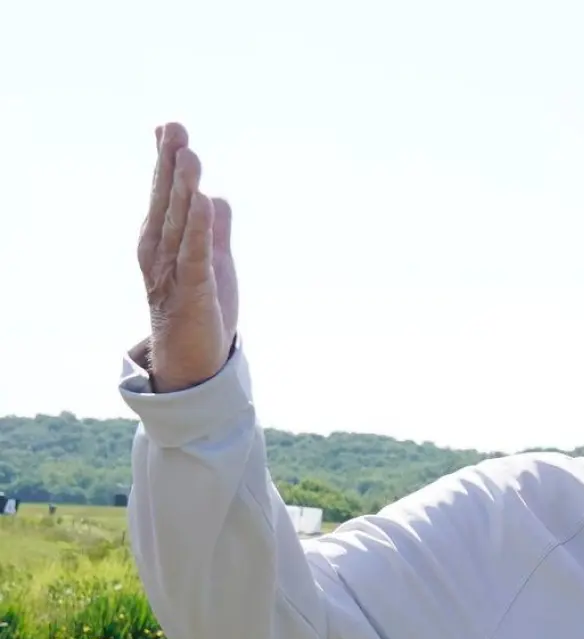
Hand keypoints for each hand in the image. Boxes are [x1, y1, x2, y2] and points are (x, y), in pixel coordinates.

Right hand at [138, 123, 237, 392]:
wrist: (191, 361)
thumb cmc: (200, 309)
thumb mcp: (211, 263)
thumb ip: (213, 231)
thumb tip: (216, 198)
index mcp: (164, 242)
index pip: (165, 195)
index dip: (166, 162)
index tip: (168, 127)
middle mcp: (161, 252)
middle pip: (168, 202)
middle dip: (171, 165)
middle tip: (176, 127)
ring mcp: (175, 272)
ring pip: (180, 223)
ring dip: (184, 188)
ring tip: (189, 154)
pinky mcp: (195, 292)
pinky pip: (196, 255)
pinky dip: (199, 229)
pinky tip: (203, 202)